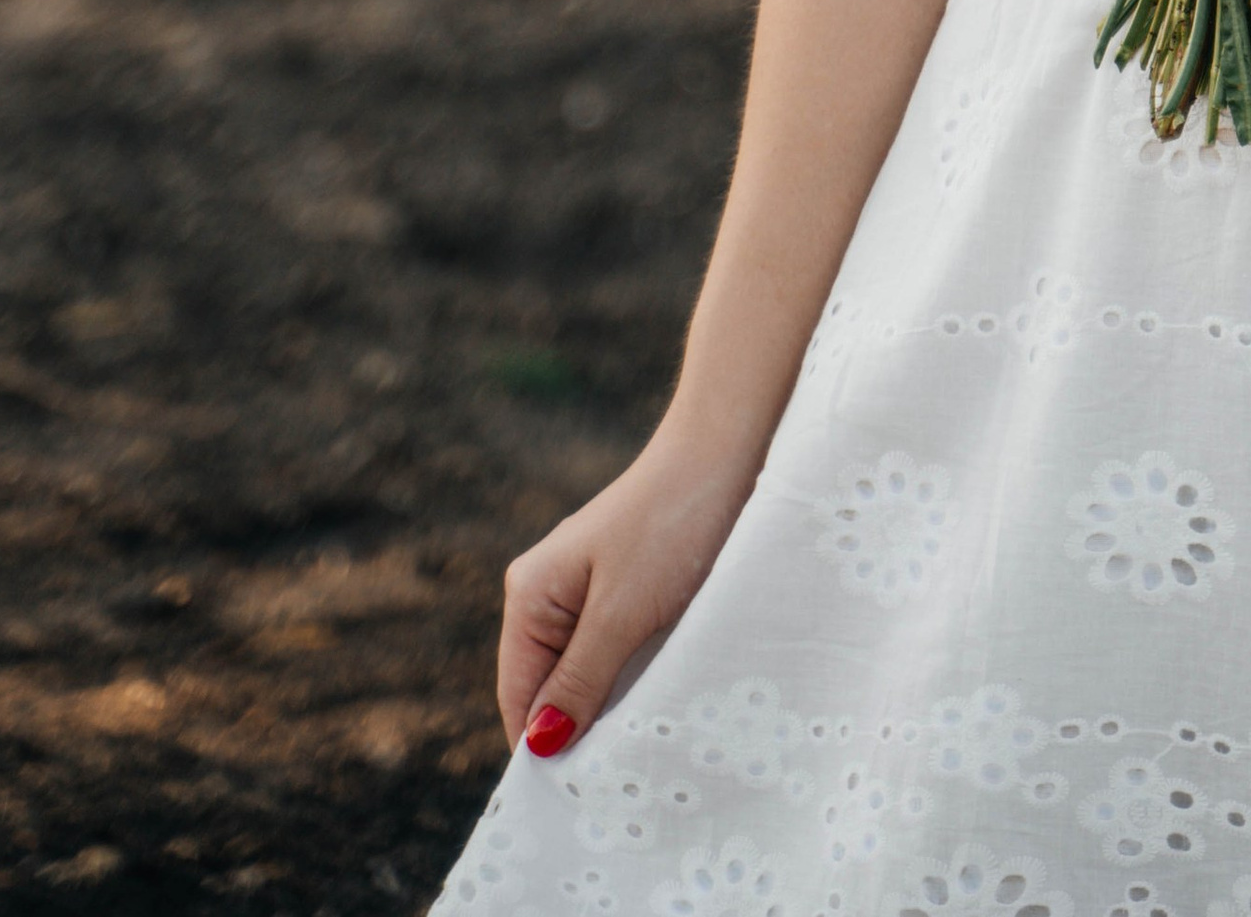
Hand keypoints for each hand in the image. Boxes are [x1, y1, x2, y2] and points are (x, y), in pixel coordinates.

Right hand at [496, 424, 756, 754]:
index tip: (582, 802)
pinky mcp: (629, 594)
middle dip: (582, 737)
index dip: (543, 751)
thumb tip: (539, 749)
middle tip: (623, 786)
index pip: (519, 700)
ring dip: (614, 714)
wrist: (731, 450)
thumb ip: (580, 681)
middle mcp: (550, 597)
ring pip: (590, 680)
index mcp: (530, 596)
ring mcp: (590, 595)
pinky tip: (662, 708)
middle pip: (552, 694)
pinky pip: (619, 658)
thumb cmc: (672, 524)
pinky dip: (636, 686)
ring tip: (646, 753)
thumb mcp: (623, 613)